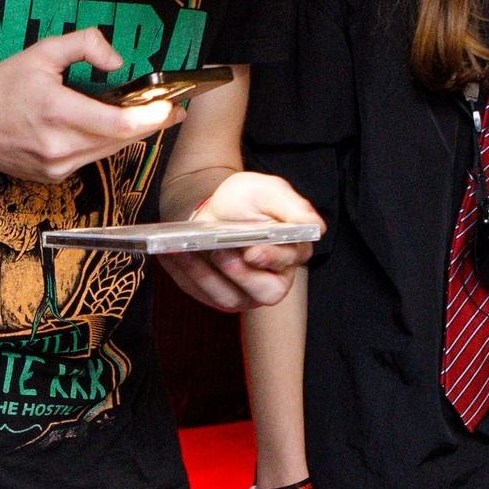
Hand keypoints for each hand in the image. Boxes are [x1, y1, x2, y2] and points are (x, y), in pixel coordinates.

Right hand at [0, 28, 183, 181]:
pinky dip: (105, 143)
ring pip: (109, 152)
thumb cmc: (2, 86)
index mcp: (55, 112)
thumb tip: (117, 62)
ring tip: (150, 117)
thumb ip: (84, 44)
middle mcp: (58, 146)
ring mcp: (56, 166)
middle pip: (120, 140)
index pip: (116, 124)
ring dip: (131, 135)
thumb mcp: (41, 51)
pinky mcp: (54, 177)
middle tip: (173, 110)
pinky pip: (91, 158)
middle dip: (151, 125)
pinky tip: (111, 129)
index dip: (150, 118)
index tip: (172, 108)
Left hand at [157, 172, 320, 311]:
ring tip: (189, 250)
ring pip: (229, 297)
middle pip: (263, 293)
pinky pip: (201, 293)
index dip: (270, 259)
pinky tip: (173, 254)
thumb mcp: (269, 192)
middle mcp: (270, 280)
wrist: (213, 208)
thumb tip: (316, 226)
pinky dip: (186, 274)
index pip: (287, 264)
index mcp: (290, 255)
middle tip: (221, 252)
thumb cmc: (246, 201)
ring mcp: (243, 293)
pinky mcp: (216, 295)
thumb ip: (293, 207)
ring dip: (206, 274)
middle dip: (240, 275)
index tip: (253, 251)